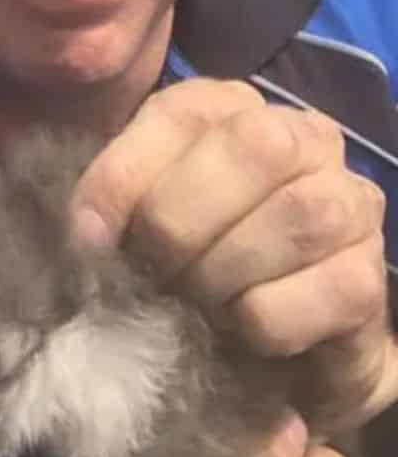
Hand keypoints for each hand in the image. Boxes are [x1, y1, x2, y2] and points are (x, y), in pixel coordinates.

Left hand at [71, 77, 395, 432]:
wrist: (249, 348)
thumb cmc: (178, 261)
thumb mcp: (128, 219)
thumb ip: (106, 205)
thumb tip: (86, 234)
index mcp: (227, 108)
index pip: (180, 113)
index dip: (126, 175)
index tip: (89, 237)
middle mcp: (301, 137)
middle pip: (253, 147)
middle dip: (180, 222)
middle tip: (149, 275)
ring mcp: (349, 204)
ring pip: (298, 216)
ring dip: (223, 274)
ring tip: (190, 305)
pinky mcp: (370, 276)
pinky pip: (328, 289)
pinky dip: (264, 319)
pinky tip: (238, 330)